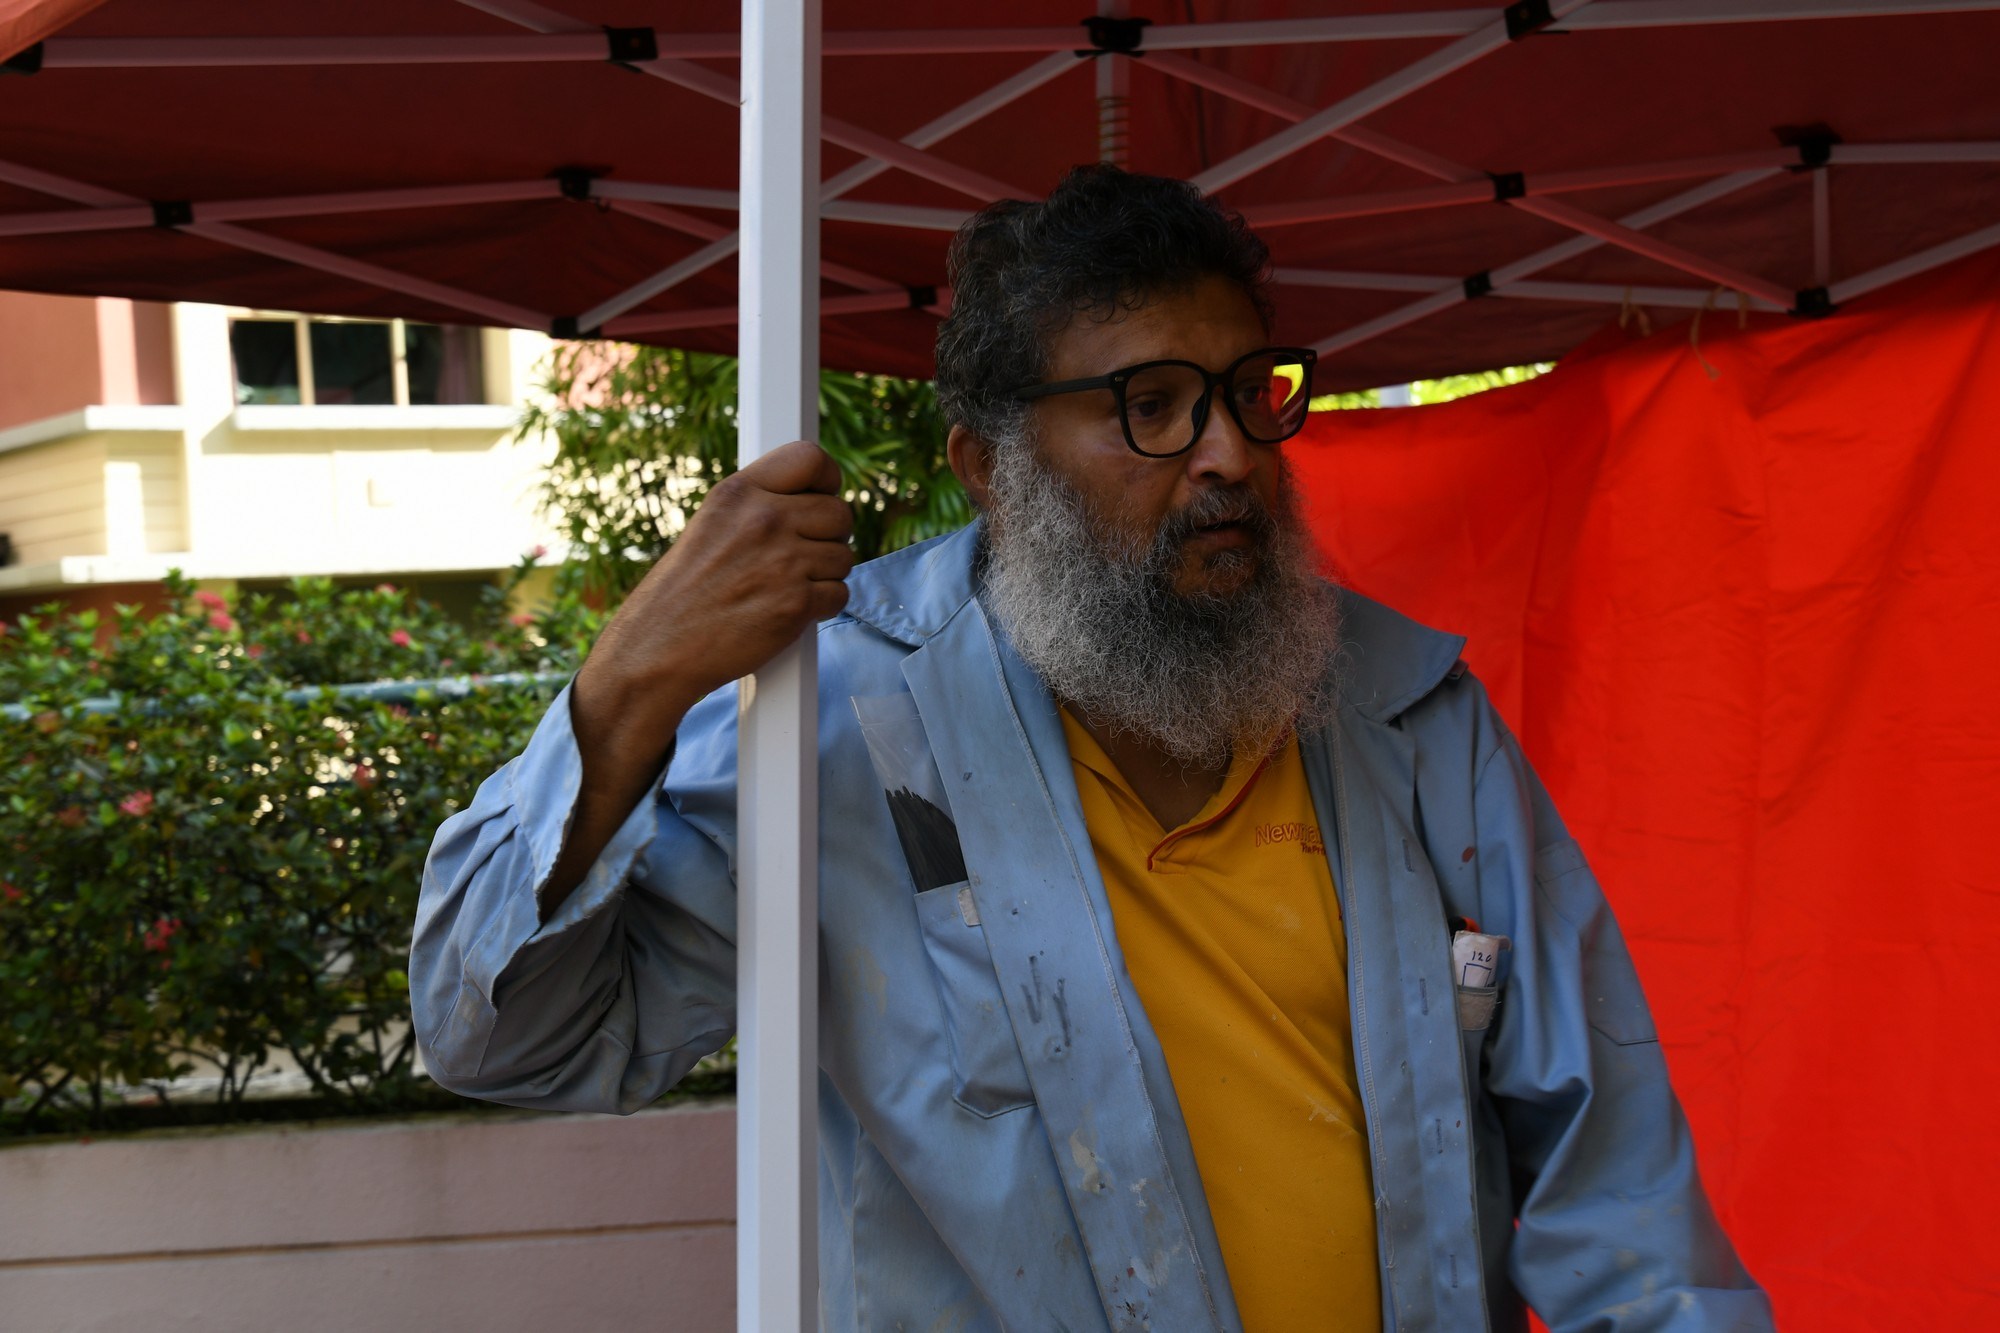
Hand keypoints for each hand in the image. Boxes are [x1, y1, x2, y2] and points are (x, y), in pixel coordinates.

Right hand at [575, 439, 854, 735]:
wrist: (661, 645)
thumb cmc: (687, 588)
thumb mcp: (712, 522)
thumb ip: (761, 503)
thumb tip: (816, 497)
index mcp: (739, 493)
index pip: (810, 458)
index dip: (827, 480)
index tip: (822, 497)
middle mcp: (764, 520)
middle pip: (840, 513)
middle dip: (829, 536)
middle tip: (802, 554)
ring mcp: (783, 562)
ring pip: (843, 557)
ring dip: (825, 574)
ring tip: (786, 585)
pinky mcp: (796, 604)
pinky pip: (839, 594)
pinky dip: (822, 606)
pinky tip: (788, 608)